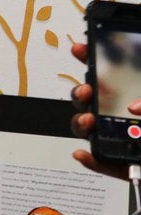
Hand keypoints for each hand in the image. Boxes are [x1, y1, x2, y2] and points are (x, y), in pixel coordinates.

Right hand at [69, 42, 140, 180]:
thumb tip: (133, 107)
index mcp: (132, 99)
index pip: (107, 76)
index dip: (90, 60)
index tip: (81, 49)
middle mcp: (123, 117)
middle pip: (90, 102)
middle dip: (80, 93)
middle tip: (87, 90)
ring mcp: (120, 140)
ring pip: (89, 131)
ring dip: (81, 123)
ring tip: (87, 121)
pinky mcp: (124, 164)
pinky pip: (103, 163)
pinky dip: (91, 160)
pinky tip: (84, 154)